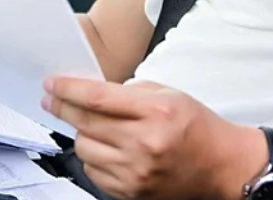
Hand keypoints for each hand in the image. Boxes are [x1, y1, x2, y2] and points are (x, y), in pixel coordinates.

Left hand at [43, 77, 266, 199]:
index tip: (51, 84)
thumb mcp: (168, 94)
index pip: (97, 98)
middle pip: (85, 123)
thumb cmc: (197, 126)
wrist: (221, 165)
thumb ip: (129, 91)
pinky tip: (105, 148)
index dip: (68, 89)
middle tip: (51, 99)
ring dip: (81, 134)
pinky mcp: (132, 192)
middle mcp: (144, 143)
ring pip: (84, 149)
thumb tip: (90, 90)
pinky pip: (94, 172)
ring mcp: (137, 172)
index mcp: (156, 112)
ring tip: (93, 127)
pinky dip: (93, 157)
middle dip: (62, 108)